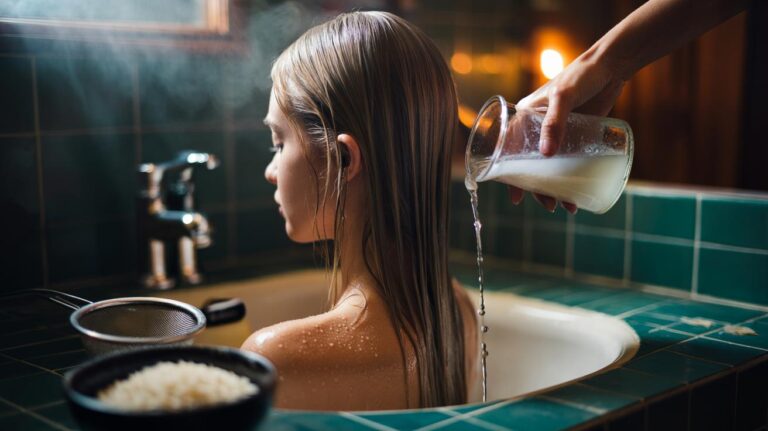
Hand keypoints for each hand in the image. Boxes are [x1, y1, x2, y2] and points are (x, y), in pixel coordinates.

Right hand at [507, 49, 625, 213]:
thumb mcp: (563, 98)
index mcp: (524, 117)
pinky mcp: (577, 135)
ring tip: (568, 206)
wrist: (612, 65)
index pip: (509, 151)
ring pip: (552, 167)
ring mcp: (558, 133)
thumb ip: (554, 123)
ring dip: (557, 188)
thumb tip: (545, 155)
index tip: (516, 198)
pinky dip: (573, 178)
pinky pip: (570, 161)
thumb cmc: (581, 76)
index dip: (509, 176)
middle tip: (549, 206)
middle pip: (531, 165)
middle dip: (538, 189)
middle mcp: (537, 128)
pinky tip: (580, 192)